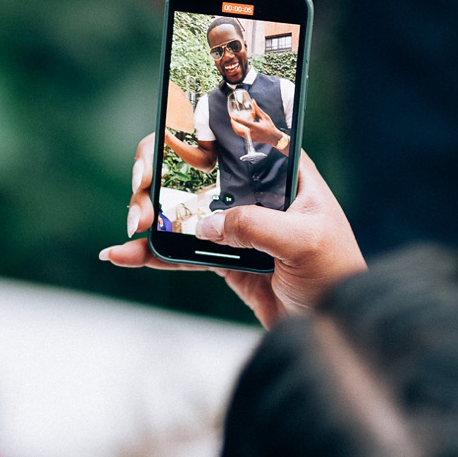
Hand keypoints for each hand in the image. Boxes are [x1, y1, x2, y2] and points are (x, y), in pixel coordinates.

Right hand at [100, 134, 365, 327]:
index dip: (194, 129)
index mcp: (281, 170)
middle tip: (141, 196)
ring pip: (178, 208)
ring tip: (129, 232)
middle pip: (193, 167)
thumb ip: (255, 227)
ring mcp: (233, 222)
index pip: (233, 134)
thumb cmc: (336, 275)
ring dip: (147, 215)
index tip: (166, 140)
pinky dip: (149, 254)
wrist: (333, 327)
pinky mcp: (219, 257)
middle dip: (158, 176)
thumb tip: (205, 224)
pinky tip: (121, 255)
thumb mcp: (304, 242)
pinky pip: (177, 251)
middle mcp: (253, 189)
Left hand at [229, 101, 283, 147]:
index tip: (232, 116)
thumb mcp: (265, 117)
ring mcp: (251, 138)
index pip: (245, 123)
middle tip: (231, 117)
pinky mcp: (250, 139)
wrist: (273, 138)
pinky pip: (241, 135)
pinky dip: (238, 130)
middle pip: (239, 129)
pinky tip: (237, 125)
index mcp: (257, 127)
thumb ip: (257, 110)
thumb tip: (252, 101)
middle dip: (233, 123)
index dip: (237, 119)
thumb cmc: (270, 127)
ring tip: (233, 121)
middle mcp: (253, 133)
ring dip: (235, 127)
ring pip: (239, 133)